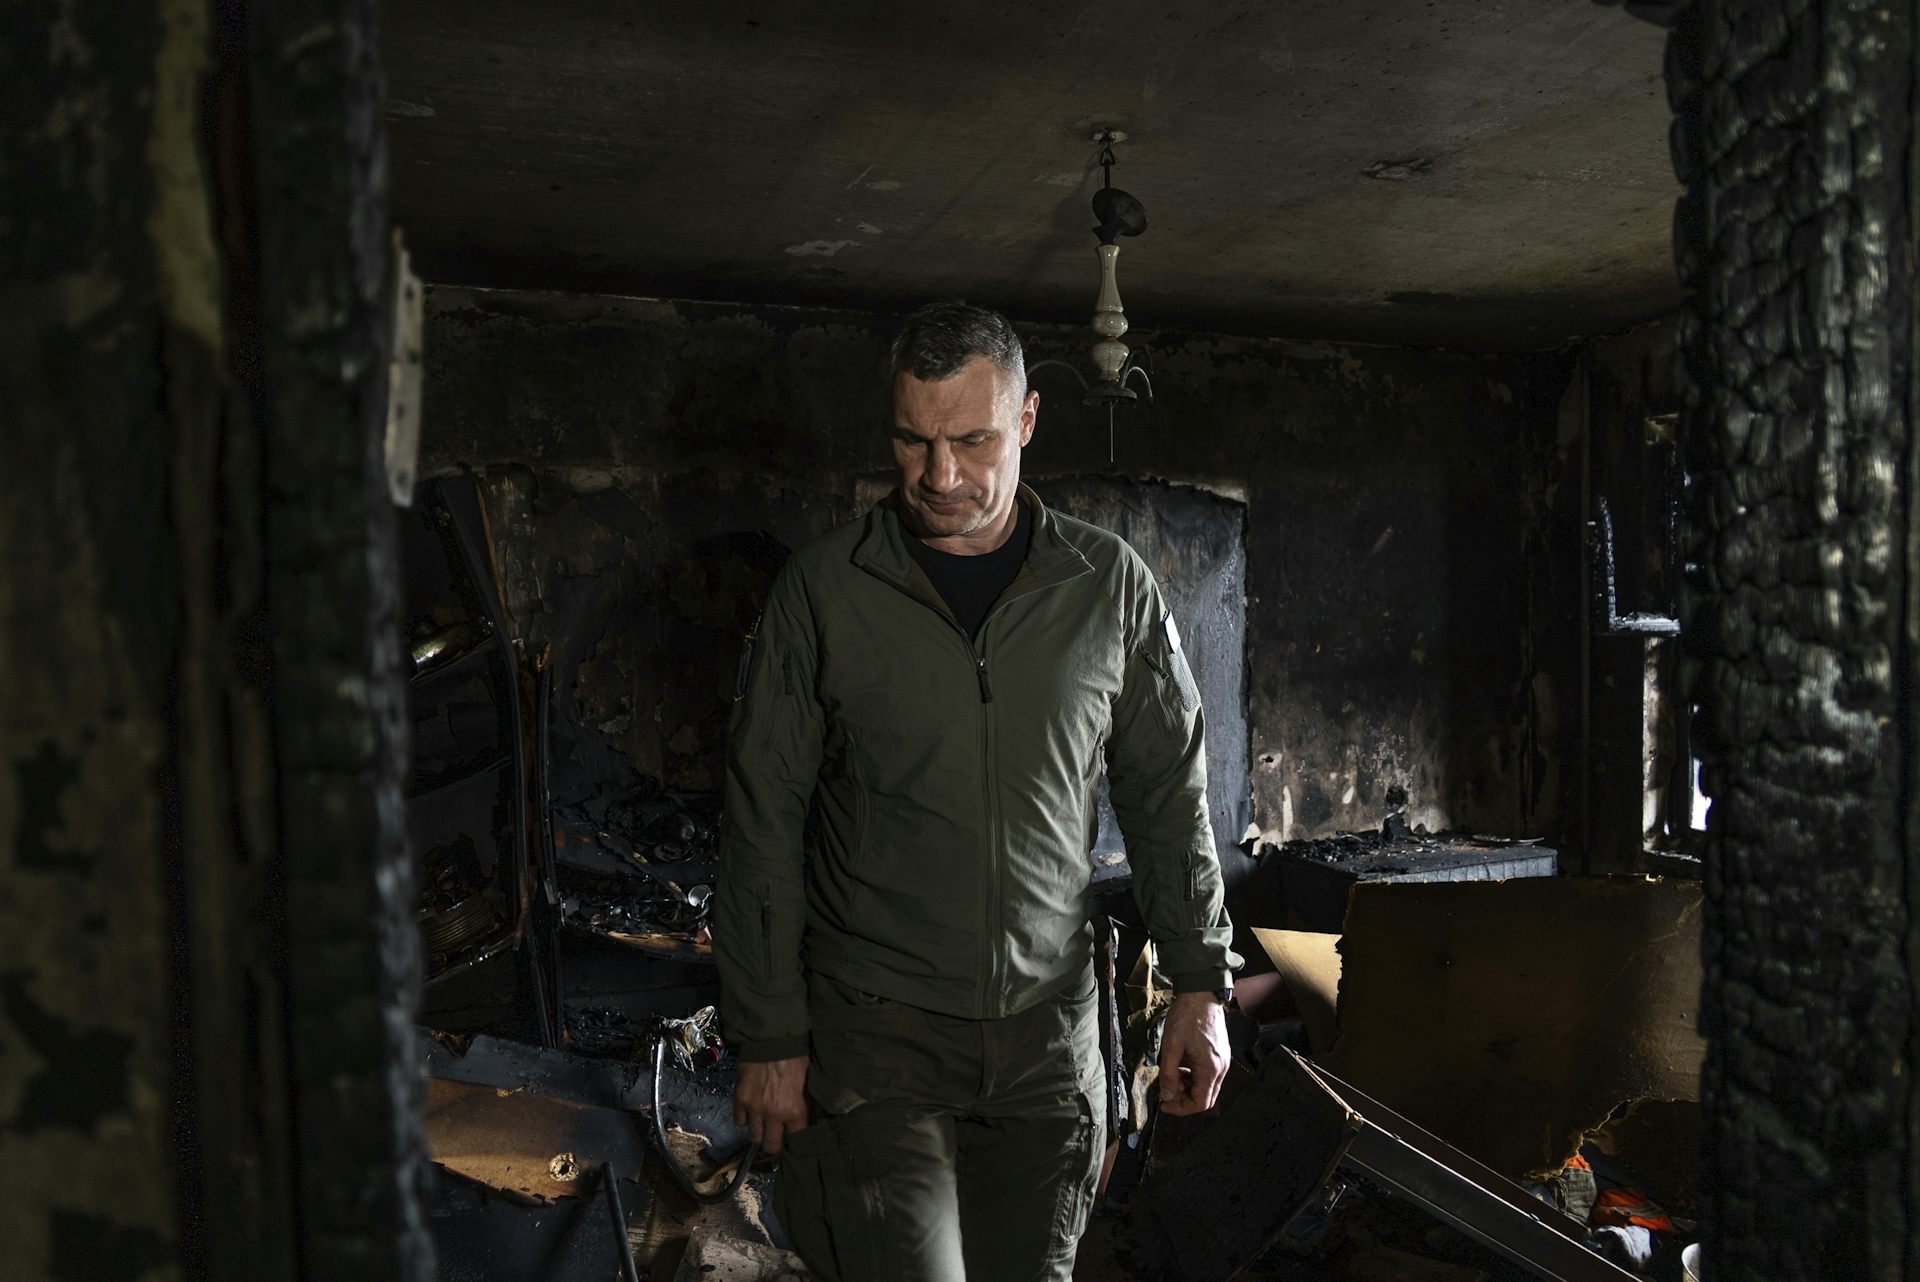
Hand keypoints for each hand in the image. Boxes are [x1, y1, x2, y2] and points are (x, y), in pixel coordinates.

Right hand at [734, 1056, 809, 1154]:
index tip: (793, 1138)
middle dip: (773, 1145)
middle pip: (771, 1146)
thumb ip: (803, 1102)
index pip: (796, 1138)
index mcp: (795, 1110)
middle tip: (775, 1140)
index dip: (795, 1140)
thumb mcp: (806, 1080)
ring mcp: (755, 1108)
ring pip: (753, 1137)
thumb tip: (804, 1115)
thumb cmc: (794, 1056)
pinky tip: (750, 1113)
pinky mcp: (740, 1099)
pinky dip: (744, 1119)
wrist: (771, 1039)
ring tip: (762, 1128)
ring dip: (758, 1134)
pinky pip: (739, 1120)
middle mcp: (774, 1114)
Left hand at [1157, 991, 1229, 1115]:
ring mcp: (1223, 1061)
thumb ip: (1168, 1074)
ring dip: (1189, 1088)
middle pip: (1206, 1099)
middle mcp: (1222, 1068)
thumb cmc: (1186, 1017)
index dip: (1181, 1109)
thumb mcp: (1171, 1045)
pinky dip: (1195, 1078)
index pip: (1200, 1103)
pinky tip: (1182, 1067)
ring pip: (1208, 1088)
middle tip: (1167, 1090)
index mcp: (1210, 1068)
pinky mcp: (1221, 1055)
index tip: (1165, 1104)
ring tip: (1172, 1075)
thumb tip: (1167, 1096)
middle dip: (1184, 1099)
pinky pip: (1209, 1076)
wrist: (1201, 994)